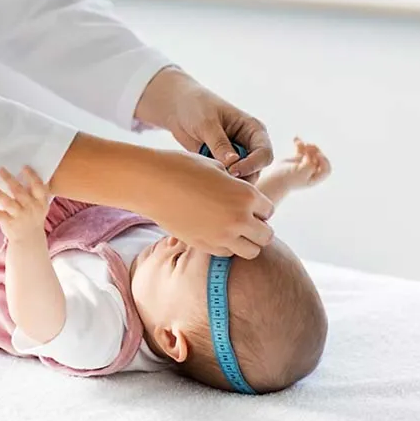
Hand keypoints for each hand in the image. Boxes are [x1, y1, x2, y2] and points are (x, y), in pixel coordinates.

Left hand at [0, 166, 50, 243]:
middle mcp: (31, 208)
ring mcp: (19, 216)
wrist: (29, 240)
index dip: (31, 176)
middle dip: (9, 180)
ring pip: (7, 202)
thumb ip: (33, 191)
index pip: (38, 187)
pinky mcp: (8, 223)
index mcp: (40, 201)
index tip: (23, 166)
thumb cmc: (33, 216)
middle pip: (19, 192)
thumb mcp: (39, 205)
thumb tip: (22, 171)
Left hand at [135, 68, 272, 181]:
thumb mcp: (207, 122)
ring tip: (210, 176)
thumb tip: (232, 162)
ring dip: (228, 181)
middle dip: (241, 177)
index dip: (252, 165)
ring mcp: (236, 156)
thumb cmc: (196, 107)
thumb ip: (219, 143)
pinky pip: (225, 178)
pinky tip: (204, 176)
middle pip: (256, 170)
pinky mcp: (222, 164)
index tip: (233, 170)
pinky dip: (217, 180)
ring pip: (241, 178)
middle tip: (220, 179)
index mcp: (253, 130)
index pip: (264, 154)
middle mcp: (249, 145)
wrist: (177, 108)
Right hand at [138, 150, 275, 257]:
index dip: (258, 206)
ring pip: (251, 251)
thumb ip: (236, 185)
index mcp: (246, 195)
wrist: (151, 182)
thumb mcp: (217, 168)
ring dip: (246, 242)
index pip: (268, 210)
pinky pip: (227, 254)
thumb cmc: (182, 167)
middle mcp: (238, 218)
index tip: (246, 203)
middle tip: (243, 219)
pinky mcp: (204, 246)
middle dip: (257, 228)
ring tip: (231, 229)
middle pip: (266, 235)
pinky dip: (226, 246)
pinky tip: (214, 232)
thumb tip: (243, 196)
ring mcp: (221, 236)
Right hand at [263, 137, 331, 189]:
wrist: (275, 177)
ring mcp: (306, 163)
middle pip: (320, 158)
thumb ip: (310, 164)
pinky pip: (301, 148)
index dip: (324, 161)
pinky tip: (295, 138)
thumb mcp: (302, 173)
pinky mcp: (298, 158)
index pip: (326, 168)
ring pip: (311, 151)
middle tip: (308, 146)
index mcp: (316, 177)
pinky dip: (299, 143)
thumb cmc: (289, 178)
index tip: (318, 155)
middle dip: (315, 151)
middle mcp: (313, 170)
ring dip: (307, 146)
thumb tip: (312, 153)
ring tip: (300, 143)